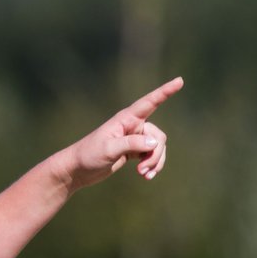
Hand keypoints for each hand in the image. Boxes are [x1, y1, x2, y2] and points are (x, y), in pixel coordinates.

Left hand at [54, 77, 183, 192]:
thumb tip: (155, 143)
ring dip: (154, 162)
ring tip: (144, 175)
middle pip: (157, 136)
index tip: (180, 81)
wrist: (77, 170)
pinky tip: (147, 176)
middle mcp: (132, 126)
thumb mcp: (109, 149)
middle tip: (143, 170)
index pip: (149, 103)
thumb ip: (132, 144)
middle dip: (155, 154)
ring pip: (157, 147)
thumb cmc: (88, 155)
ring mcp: (134, 139)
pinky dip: (152, 166)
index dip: (165, 92)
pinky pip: (152, 156)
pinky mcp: (133, 151)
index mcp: (125, 119)